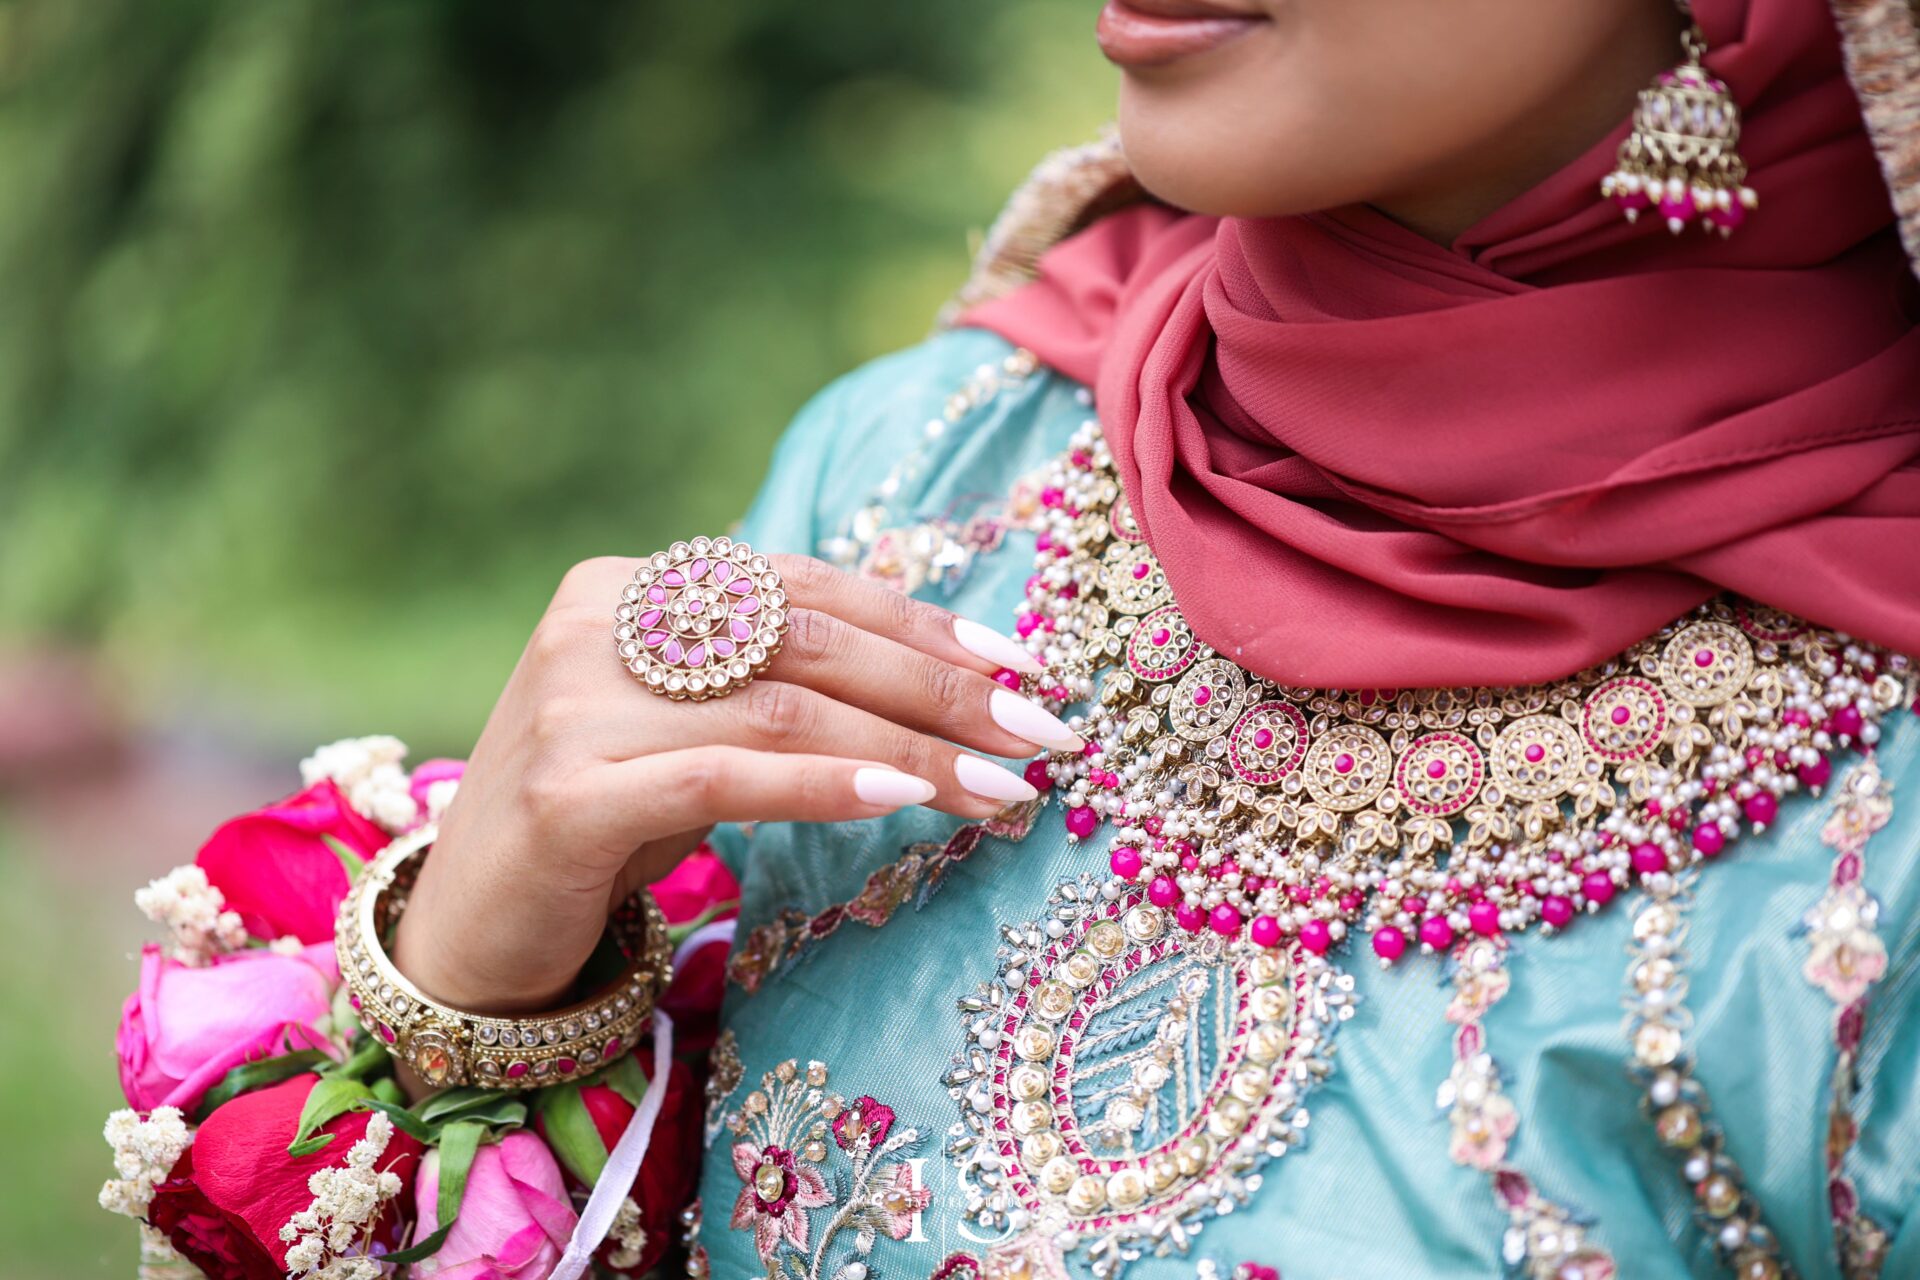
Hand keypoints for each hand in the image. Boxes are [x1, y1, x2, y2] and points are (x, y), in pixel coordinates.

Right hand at [392, 554, 1078, 1013]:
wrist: (465, 923)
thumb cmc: (602, 817)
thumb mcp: (685, 724)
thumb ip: (773, 677)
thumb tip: (947, 674)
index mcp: (629, 584)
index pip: (803, 586)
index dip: (919, 620)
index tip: (1018, 661)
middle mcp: (596, 622)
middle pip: (808, 642)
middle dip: (942, 688)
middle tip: (1042, 733)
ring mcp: (574, 704)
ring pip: (784, 709)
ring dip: (914, 749)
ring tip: (1004, 790)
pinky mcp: (567, 795)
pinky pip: (727, 777)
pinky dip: (827, 783)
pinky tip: (906, 796)